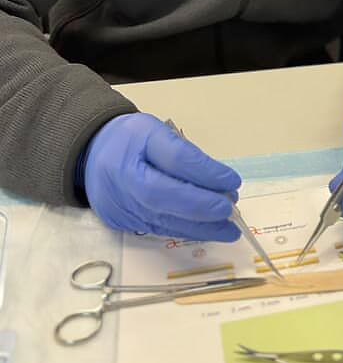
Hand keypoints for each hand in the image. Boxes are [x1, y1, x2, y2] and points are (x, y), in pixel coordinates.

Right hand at [83, 112, 241, 240]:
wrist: (90, 154)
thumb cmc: (129, 139)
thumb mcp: (156, 132)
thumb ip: (184, 153)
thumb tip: (218, 179)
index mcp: (132, 150)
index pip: (173, 161)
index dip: (205, 173)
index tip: (232, 180)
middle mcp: (122, 182)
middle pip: (165, 198)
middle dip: (202, 207)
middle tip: (230, 209)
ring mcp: (120, 207)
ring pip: (163, 221)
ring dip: (200, 227)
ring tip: (229, 228)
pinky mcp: (122, 224)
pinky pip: (158, 229)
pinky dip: (185, 231)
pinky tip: (207, 230)